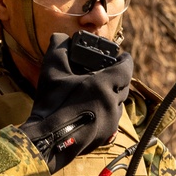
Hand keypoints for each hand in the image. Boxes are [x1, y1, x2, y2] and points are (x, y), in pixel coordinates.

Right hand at [19, 32, 132, 173]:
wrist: (48, 139)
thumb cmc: (51, 104)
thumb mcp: (52, 70)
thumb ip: (58, 47)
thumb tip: (59, 36)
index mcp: (104, 84)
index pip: (126, 67)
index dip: (125, 60)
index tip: (121, 56)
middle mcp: (112, 102)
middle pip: (124, 85)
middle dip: (118, 77)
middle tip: (107, 72)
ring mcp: (111, 121)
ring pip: (119, 104)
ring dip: (113, 95)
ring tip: (100, 91)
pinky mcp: (106, 135)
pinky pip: (112, 119)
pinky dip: (107, 111)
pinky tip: (94, 110)